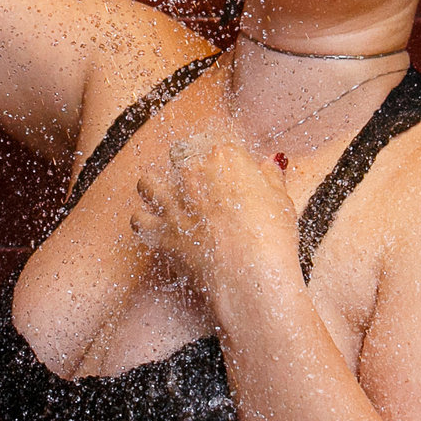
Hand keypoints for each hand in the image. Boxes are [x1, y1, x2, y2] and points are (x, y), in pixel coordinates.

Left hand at [132, 131, 297, 300]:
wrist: (250, 273)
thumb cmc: (271, 237)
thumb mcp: (281, 202)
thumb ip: (272, 178)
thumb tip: (271, 163)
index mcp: (226, 158)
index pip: (218, 146)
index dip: (222, 161)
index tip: (228, 174)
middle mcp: (194, 173)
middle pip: (180, 156)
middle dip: (186, 166)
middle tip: (198, 185)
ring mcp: (173, 202)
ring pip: (149, 183)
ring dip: (153, 187)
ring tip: (163, 196)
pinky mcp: (160, 231)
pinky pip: (139, 219)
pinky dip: (144, 222)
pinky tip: (153, 226)